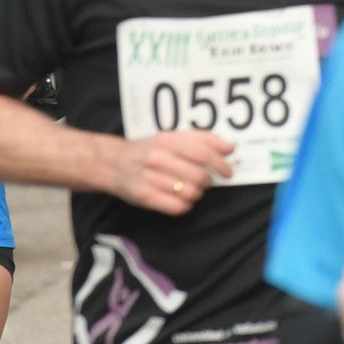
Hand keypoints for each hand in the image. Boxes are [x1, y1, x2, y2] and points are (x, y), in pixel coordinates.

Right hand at [112, 126, 234, 214]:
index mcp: (167, 140)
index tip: (228, 172)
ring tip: (191, 189)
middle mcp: (157, 158)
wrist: (112, 163)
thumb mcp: (172, 137)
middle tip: (205, 181)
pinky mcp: (143, 197)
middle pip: (198, 176)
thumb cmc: (150, 150)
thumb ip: (202, 139)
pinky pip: (177, 207)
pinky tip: (181, 199)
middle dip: (208, 181)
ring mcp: (149, 178)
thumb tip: (230, 148)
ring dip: (197, 194)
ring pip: (190, 193)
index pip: (203, 154)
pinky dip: (185, 205)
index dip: (220, 164)